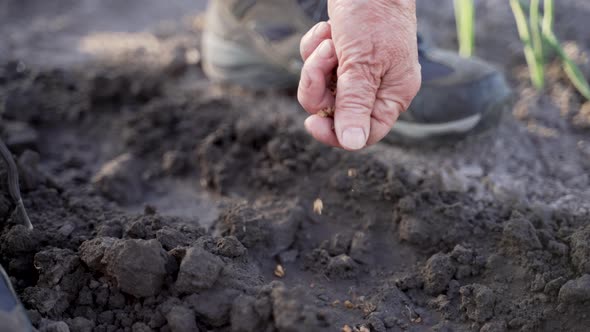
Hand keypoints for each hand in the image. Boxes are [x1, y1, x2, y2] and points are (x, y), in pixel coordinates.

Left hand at [297, 0, 420, 149]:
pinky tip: (327, 29)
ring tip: (329, 40)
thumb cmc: (374, 16)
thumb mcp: (363, 64)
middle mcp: (376, 86)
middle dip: (320, 87)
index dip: (336, 133)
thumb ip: (355, 104)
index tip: (312, 123)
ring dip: (317, 64)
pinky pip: (317, 65)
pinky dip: (315, 48)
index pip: (365, 133)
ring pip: (322, 88)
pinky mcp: (340, 52)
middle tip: (325, 60)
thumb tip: (352, 144)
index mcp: (393, 94)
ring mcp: (357, 69)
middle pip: (336, 111)